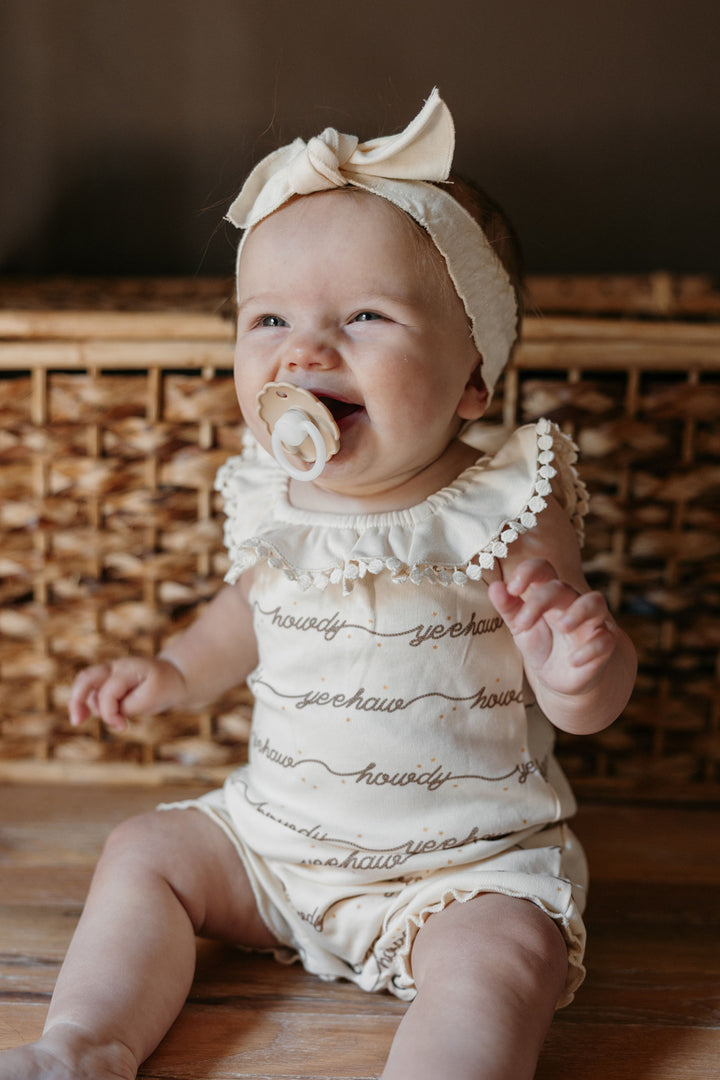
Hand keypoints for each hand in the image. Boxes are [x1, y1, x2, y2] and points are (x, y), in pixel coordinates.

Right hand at [69, 656, 187, 730]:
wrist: (173, 676)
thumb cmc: (164, 686)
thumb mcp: (152, 698)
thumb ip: (128, 706)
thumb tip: (108, 713)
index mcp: (128, 669)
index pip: (108, 692)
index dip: (110, 713)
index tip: (122, 727)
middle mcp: (114, 666)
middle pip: (85, 678)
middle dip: (76, 700)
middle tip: (77, 722)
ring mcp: (109, 672)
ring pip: (85, 685)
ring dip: (87, 706)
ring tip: (110, 720)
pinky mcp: (107, 680)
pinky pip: (90, 690)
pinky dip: (88, 704)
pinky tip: (89, 716)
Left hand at [488, 557, 616, 697]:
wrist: (565, 678)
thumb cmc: (543, 644)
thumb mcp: (521, 628)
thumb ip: (509, 607)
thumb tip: (495, 587)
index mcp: (548, 595)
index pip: (543, 569)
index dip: (529, 571)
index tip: (512, 588)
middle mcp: (571, 603)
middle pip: (562, 587)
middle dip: (542, 600)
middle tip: (523, 623)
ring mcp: (590, 623)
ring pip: (595, 601)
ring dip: (579, 611)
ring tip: (563, 626)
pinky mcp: (603, 644)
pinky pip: (605, 639)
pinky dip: (591, 648)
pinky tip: (575, 660)